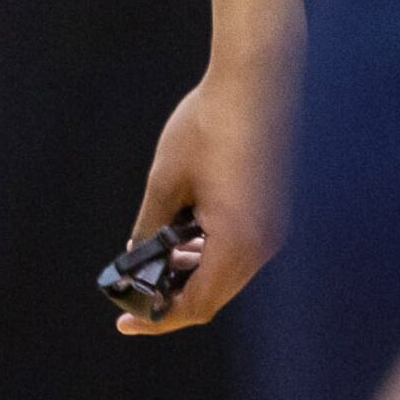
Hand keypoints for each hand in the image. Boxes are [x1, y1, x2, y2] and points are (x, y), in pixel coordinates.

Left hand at [115, 61, 280, 333]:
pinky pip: (239, 247)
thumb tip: (136, 256)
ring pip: (227, 271)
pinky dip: (208, 250)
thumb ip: (150, 227)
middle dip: (172, 295)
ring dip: (190, 270)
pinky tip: (181, 231)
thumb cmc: (209, 123)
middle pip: (214, 294)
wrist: (258, 78)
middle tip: (132, 290)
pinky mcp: (274, 210)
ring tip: (152, 256)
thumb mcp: (165, 179)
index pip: (197, 305)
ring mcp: (274, 228)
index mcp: (238, 243)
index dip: (158, 318)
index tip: (125, 322)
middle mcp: (264, 244)